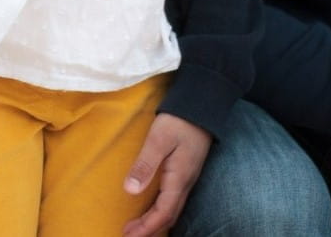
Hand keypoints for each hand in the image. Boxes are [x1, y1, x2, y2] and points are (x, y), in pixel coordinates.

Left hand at [121, 113, 211, 236]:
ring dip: (155, 221)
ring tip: (137, 227)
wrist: (201, 107)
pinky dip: (161, 210)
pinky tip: (152, 208)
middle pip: (168, 216)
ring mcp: (187, 178)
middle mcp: (185, 183)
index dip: (146, 227)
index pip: (163, 213)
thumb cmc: (178, 121)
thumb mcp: (158, 140)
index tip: (129, 235)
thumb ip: (145, 165)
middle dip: (150, 229)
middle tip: (129, 235)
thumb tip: (131, 190)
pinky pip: (173, 200)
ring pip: (172, 209)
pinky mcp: (185, 172)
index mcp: (178, 179)